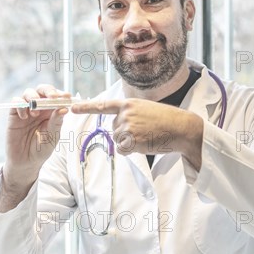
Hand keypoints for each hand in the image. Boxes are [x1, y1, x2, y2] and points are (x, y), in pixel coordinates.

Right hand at [0, 85, 69, 211]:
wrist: (25, 162)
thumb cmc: (41, 149)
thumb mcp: (52, 136)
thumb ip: (56, 122)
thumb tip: (64, 108)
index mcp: (51, 111)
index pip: (56, 97)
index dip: (61, 94)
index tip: (67, 97)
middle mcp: (39, 108)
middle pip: (42, 90)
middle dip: (48, 91)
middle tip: (52, 97)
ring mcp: (26, 110)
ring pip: (28, 93)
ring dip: (33, 98)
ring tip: (36, 113)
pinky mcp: (14, 114)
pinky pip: (16, 102)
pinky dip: (21, 105)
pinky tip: (25, 117)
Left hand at [71, 98, 202, 166]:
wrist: (181, 127)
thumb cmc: (167, 121)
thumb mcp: (146, 110)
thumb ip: (130, 115)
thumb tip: (120, 132)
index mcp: (129, 103)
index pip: (104, 105)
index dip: (86, 107)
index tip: (71, 108)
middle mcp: (125, 113)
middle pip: (114, 130)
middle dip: (127, 134)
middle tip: (146, 131)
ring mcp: (128, 125)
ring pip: (119, 140)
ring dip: (131, 143)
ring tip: (148, 136)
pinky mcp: (131, 138)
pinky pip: (123, 149)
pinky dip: (132, 150)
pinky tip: (145, 143)